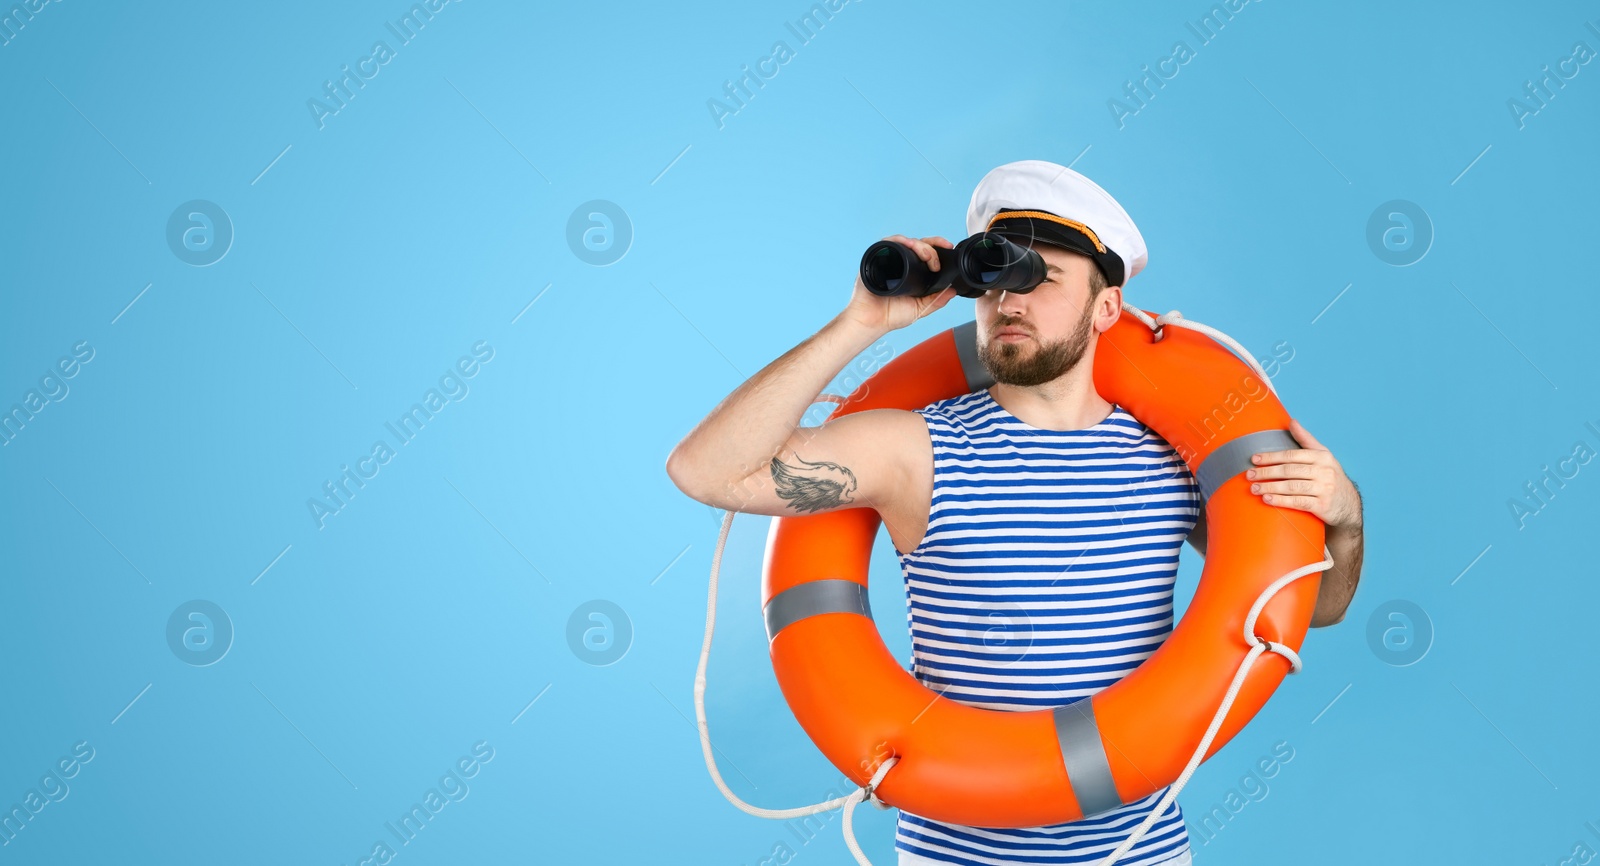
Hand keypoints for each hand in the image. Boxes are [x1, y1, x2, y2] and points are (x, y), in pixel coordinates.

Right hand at [842, 234, 959, 332]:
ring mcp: (889, 260)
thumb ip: (936, 301)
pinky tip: (908, 245)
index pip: (927, 253)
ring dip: (918, 244)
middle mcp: (901, 264)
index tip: (948, 247)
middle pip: (918, 244)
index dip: (937, 248)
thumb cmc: (890, 316)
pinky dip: (900, 240)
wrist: (870, 321)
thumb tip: (953, 291)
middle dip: (931, 248)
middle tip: (934, 261)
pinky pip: (888, 242)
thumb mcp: (920, 309)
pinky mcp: (876, 258)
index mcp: (912, 273)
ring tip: (925, 255)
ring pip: (906, 241)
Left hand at [1246, 417, 1361, 530]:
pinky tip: (1267, 499)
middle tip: (1249, 475)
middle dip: (1267, 472)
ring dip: (1270, 487)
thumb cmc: (1329, 477)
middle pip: (1289, 470)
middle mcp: (1324, 471)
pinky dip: (1281, 501)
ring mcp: (1324, 489)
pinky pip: (1298, 502)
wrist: (1348, 505)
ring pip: (1292, 487)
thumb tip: (1292, 421)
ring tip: (1254, 488)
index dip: (1272, 457)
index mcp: (1322, 457)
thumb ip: (1306, 440)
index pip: (1292, 455)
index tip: (1254, 459)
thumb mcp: (1323, 456)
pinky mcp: (1322, 506)